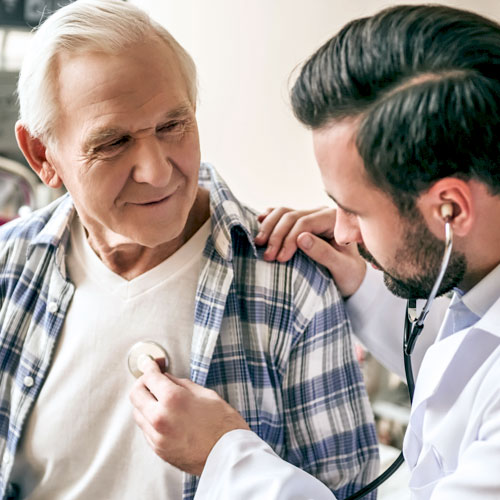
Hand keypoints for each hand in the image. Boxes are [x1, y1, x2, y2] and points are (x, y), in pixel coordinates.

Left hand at [129, 358, 249, 475]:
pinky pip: (146, 429)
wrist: (229, 456)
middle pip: (136, 394)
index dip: (149, 366)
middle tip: (153, 378)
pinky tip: (165, 415)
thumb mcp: (205, 394)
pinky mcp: (159, 450)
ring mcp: (157, 437)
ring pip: (138, 413)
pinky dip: (151, 419)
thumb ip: (180, 384)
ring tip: (160, 398)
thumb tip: (166, 378)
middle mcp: (160, 418)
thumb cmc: (224, 425)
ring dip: (145, 402)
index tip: (150, 363)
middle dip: (143, 382)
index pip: (150, 377)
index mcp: (173, 400)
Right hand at [255, 207, 365, 297]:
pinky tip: (259, 222)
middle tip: (267, 256)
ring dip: (268, 227)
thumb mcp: (343, 268)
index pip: (305, 222)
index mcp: (334, 220)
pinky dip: (269, 218)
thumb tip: (301, 238)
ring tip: (259, 244)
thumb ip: (324, 253)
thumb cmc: (349, 274)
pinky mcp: (300, 222)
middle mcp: (321, 213)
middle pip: (291, 216)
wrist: (351, 277)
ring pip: (283, 212)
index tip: (281, 259)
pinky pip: (281, 214)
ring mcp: (310, 216)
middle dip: (276, 235)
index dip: (289, 239)